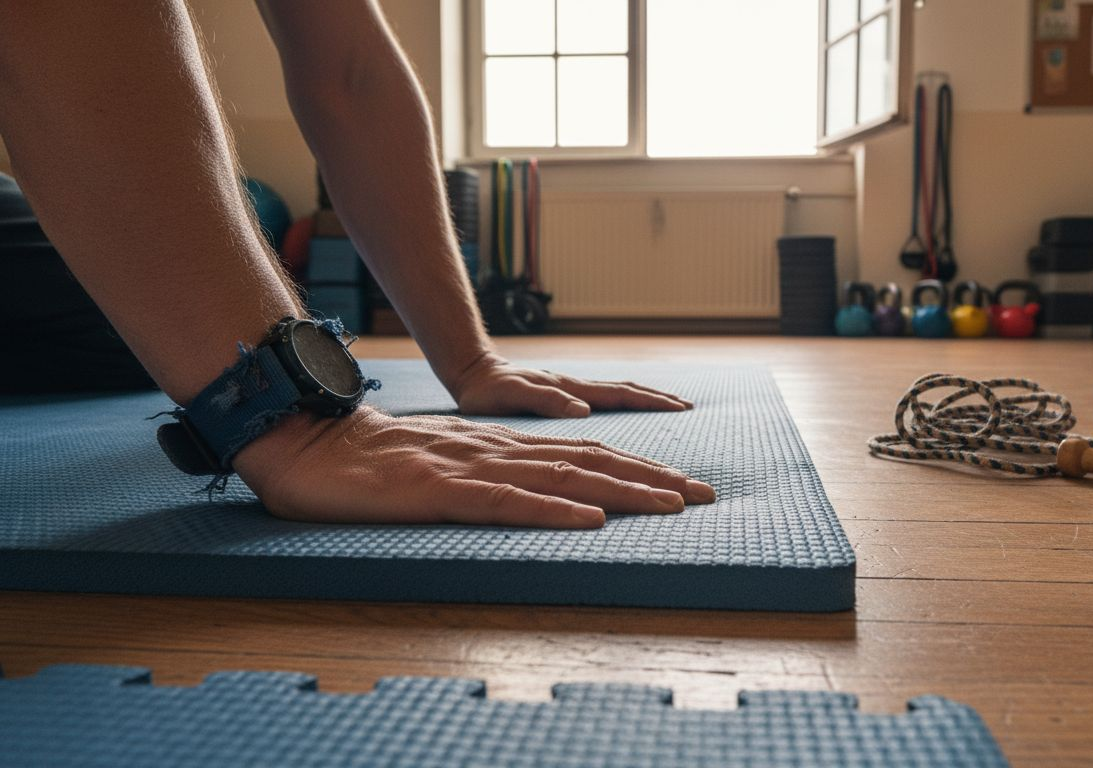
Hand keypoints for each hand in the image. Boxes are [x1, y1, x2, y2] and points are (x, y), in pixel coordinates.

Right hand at [231, 406, 715, 526]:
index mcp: (502, 446)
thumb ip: (486, 477)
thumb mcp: (443, 468)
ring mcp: (473, 467)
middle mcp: (499, 450)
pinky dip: (553, 511)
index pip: (584, 454)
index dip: (638, 468)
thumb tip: (531, 495)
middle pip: (590, 461)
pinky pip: (507, 502)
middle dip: (652, 477)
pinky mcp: (442, 490)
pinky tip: (590, 520)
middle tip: (705, 493)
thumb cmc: (371, 464)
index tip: (683, 485)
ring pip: (563, 478)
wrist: (309, 444)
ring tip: (672, 504)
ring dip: (622, 492)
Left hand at [450, 352, 692, 417]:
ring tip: (674, 406)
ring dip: (648, 399)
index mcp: (570, 390)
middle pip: (628, 391)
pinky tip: (632, 414)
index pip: (621, 395)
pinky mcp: (564, 396)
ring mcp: (572, 390)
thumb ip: (546, 402)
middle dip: (661, 400)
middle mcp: (577, 388)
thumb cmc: (486, 390)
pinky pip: (604, 400)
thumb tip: (584, 411)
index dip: (652, 403)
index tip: (682, 408)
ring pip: (619, 393)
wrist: (470, 373)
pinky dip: (627, 403)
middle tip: (692, 409)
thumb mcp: (511, 396)